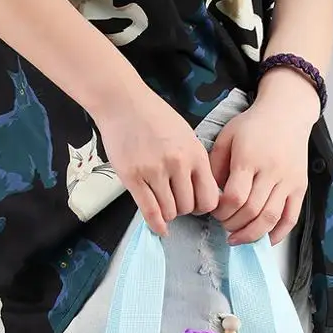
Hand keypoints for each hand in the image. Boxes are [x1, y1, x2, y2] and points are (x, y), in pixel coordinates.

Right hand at [94, 87, 219, 234]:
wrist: (123, 103)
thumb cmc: (155, 118)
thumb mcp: (186, 136)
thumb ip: (195, 163)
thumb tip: (203, 192)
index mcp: (195, 154)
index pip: (209, 198)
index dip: (203, 207)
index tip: (195, 205)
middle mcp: (178, 164)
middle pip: (188, 207)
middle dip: (183, 210)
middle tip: (175, 203)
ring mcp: (154, 171)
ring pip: (170, 212)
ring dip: (168, 214)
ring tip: (163, 204)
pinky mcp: (133, 178)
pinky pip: (149, 211)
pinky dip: (156, 225)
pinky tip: (159, 229)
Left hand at [209, 73, 319, 244]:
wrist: (287, 112)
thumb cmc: (253, 125)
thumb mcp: (226, 137)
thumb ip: (216, 167)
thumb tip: (213, 197)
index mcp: (249, 158)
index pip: (234, 197)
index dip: (221, 212)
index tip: (215, 212)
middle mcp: (271, 171)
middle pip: (251, 211)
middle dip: (233, 224)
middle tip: (224, 225)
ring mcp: (288, 181)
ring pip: (270, 218)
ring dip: (251, 234)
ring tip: (238, 237)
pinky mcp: (300, 187)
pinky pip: (290, 218)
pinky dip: (277, 234)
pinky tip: (265, 241)